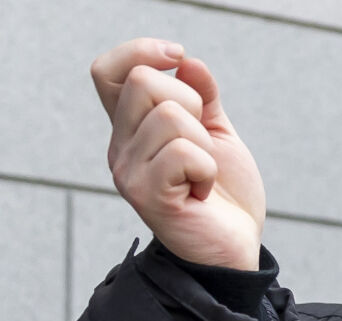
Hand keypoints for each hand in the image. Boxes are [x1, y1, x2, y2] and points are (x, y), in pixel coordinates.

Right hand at [91, 38, 265, 268]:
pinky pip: (183, 152)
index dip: (139, 52)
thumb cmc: (223, 195)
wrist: (234, 248)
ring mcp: (128, 173)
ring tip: (202, 175)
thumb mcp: (216, 134)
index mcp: (131, 129)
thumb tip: (187, 62)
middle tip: (201, 144)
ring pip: (171, 116)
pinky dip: (207, 169)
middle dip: (191, 102)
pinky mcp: (146, 196)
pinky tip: (201, 192)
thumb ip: (203, 97)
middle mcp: (120, 149)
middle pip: (144, 81)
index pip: (108, 72)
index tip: (177, 58)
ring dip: (204, 144)